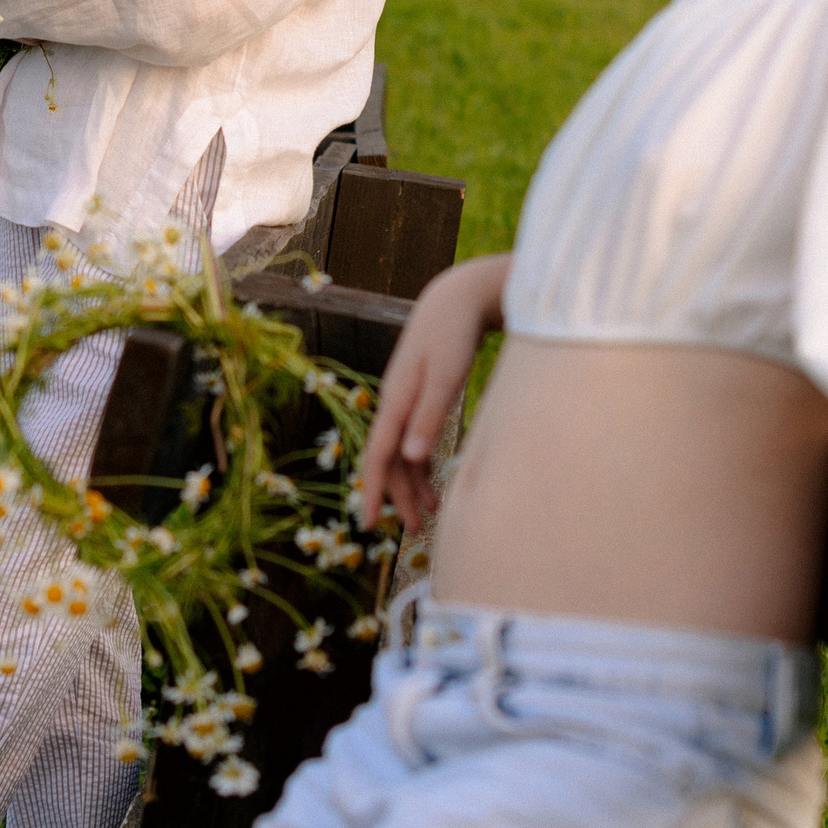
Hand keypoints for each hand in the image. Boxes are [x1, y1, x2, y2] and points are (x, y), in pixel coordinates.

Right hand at [357, 254, 507, 533]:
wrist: (457, 296)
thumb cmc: (454, 333)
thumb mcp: (446, 374)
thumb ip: (429, 415)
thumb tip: (410, 458)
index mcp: (395, 398)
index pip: (378, 454)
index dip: (373, 490)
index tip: (370, 523)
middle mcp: (395, 402)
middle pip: (389, 459)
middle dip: (398, 495)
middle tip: (415, 531)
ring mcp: (406, 399)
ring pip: (402, 451)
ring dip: (412, 483)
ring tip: (428, 515)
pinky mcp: (420, 395)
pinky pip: (413, 438)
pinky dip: (420, 464)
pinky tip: (433, 482)